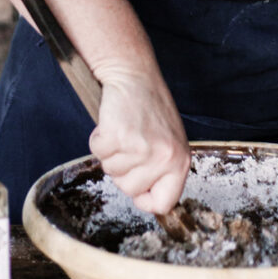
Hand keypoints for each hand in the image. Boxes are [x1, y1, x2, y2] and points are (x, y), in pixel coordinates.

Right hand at [88, 69, 190, 214]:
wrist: (135, 75)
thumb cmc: (150, 108)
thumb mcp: (168, 142)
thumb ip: (163, 170)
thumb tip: (150, 202)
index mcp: (180, 161)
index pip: (164, 203)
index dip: (145, 198)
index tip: (138, 186)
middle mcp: (164, 158)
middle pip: (130, 190)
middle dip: (123, 169)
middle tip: (132, 141)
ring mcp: (141, 148)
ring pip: (111, 172)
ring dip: (111, 152)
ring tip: (125, 129)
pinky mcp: (119, 137)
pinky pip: (97, 152)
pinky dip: (98, 139)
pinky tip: (112, 122)